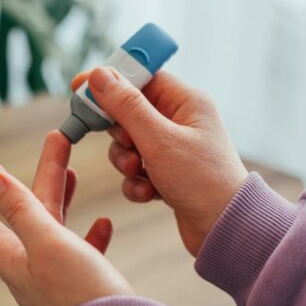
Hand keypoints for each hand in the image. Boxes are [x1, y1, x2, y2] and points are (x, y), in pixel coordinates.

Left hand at [0, 131, 132, 305]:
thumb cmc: (81, 295)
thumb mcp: (47, 241)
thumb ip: (19, 207)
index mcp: (14, 260)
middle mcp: (30, 271)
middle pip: (26, 216)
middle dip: (40, 179)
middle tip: (56, 144)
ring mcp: (56, 280)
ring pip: (53, 230)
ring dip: (61, 199)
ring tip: (73, 173)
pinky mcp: (82, 288)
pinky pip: (80, 253)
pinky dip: (88, 234)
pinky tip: (103, 222)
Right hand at [72, 67, 247, 255]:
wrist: (225, 230)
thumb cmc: (201, 180)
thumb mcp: (158, 139)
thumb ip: (125, 106)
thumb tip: (99, 75)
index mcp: (186, 102)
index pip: (141, 77)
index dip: (110, 81)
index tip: (80, 88)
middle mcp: (180, 121)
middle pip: (129, 112)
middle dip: (119, 132)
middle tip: (125, 145)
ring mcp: (173, 149)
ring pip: (128, 144)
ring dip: (125, 161)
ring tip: (139, 173)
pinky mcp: (167, 174)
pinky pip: (136, 170)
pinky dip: (135, 182)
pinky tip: (149, 193)